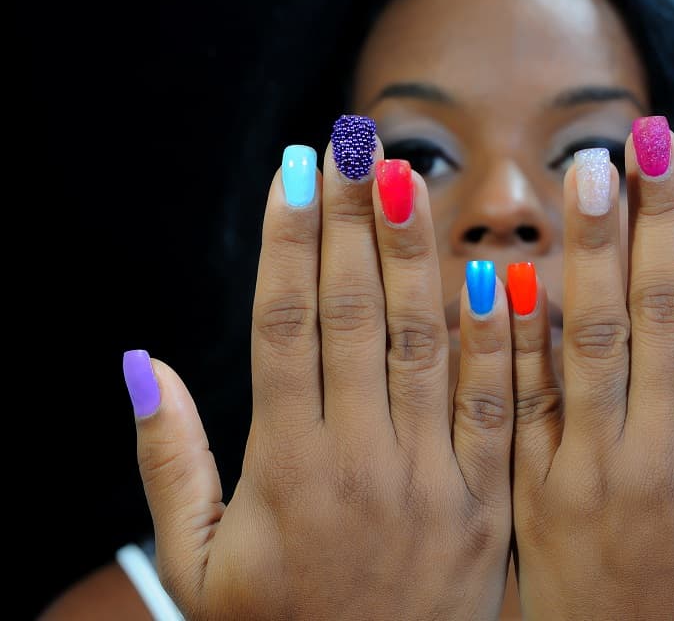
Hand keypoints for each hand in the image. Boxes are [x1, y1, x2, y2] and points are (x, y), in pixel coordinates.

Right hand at [123, 125, 513, 618]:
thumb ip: (168, 462)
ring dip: (417, 254)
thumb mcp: (196, 564)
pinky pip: (499, 407)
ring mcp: (431, 479)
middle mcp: (359, 460)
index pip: (285, 326)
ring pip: (424, 343)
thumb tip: (141, 363)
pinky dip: (497, 338)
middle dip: (349, 221)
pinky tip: (495, 270)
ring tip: (407, 179)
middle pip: (354, 315)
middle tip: (350, 144)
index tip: (291, 174)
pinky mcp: (489, 503)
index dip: (286, 244)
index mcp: (284, 468)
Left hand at [509, 119, 673, 618]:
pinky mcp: (529, 486)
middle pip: (662, 311)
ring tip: (587, 171)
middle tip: (652, 139)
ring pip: (589, 337)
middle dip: (662, 219)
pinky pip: (521, 395)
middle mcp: (660, 453)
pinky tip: (512, 266)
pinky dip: (515, 330)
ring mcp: (586, 468)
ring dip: (590, 248)